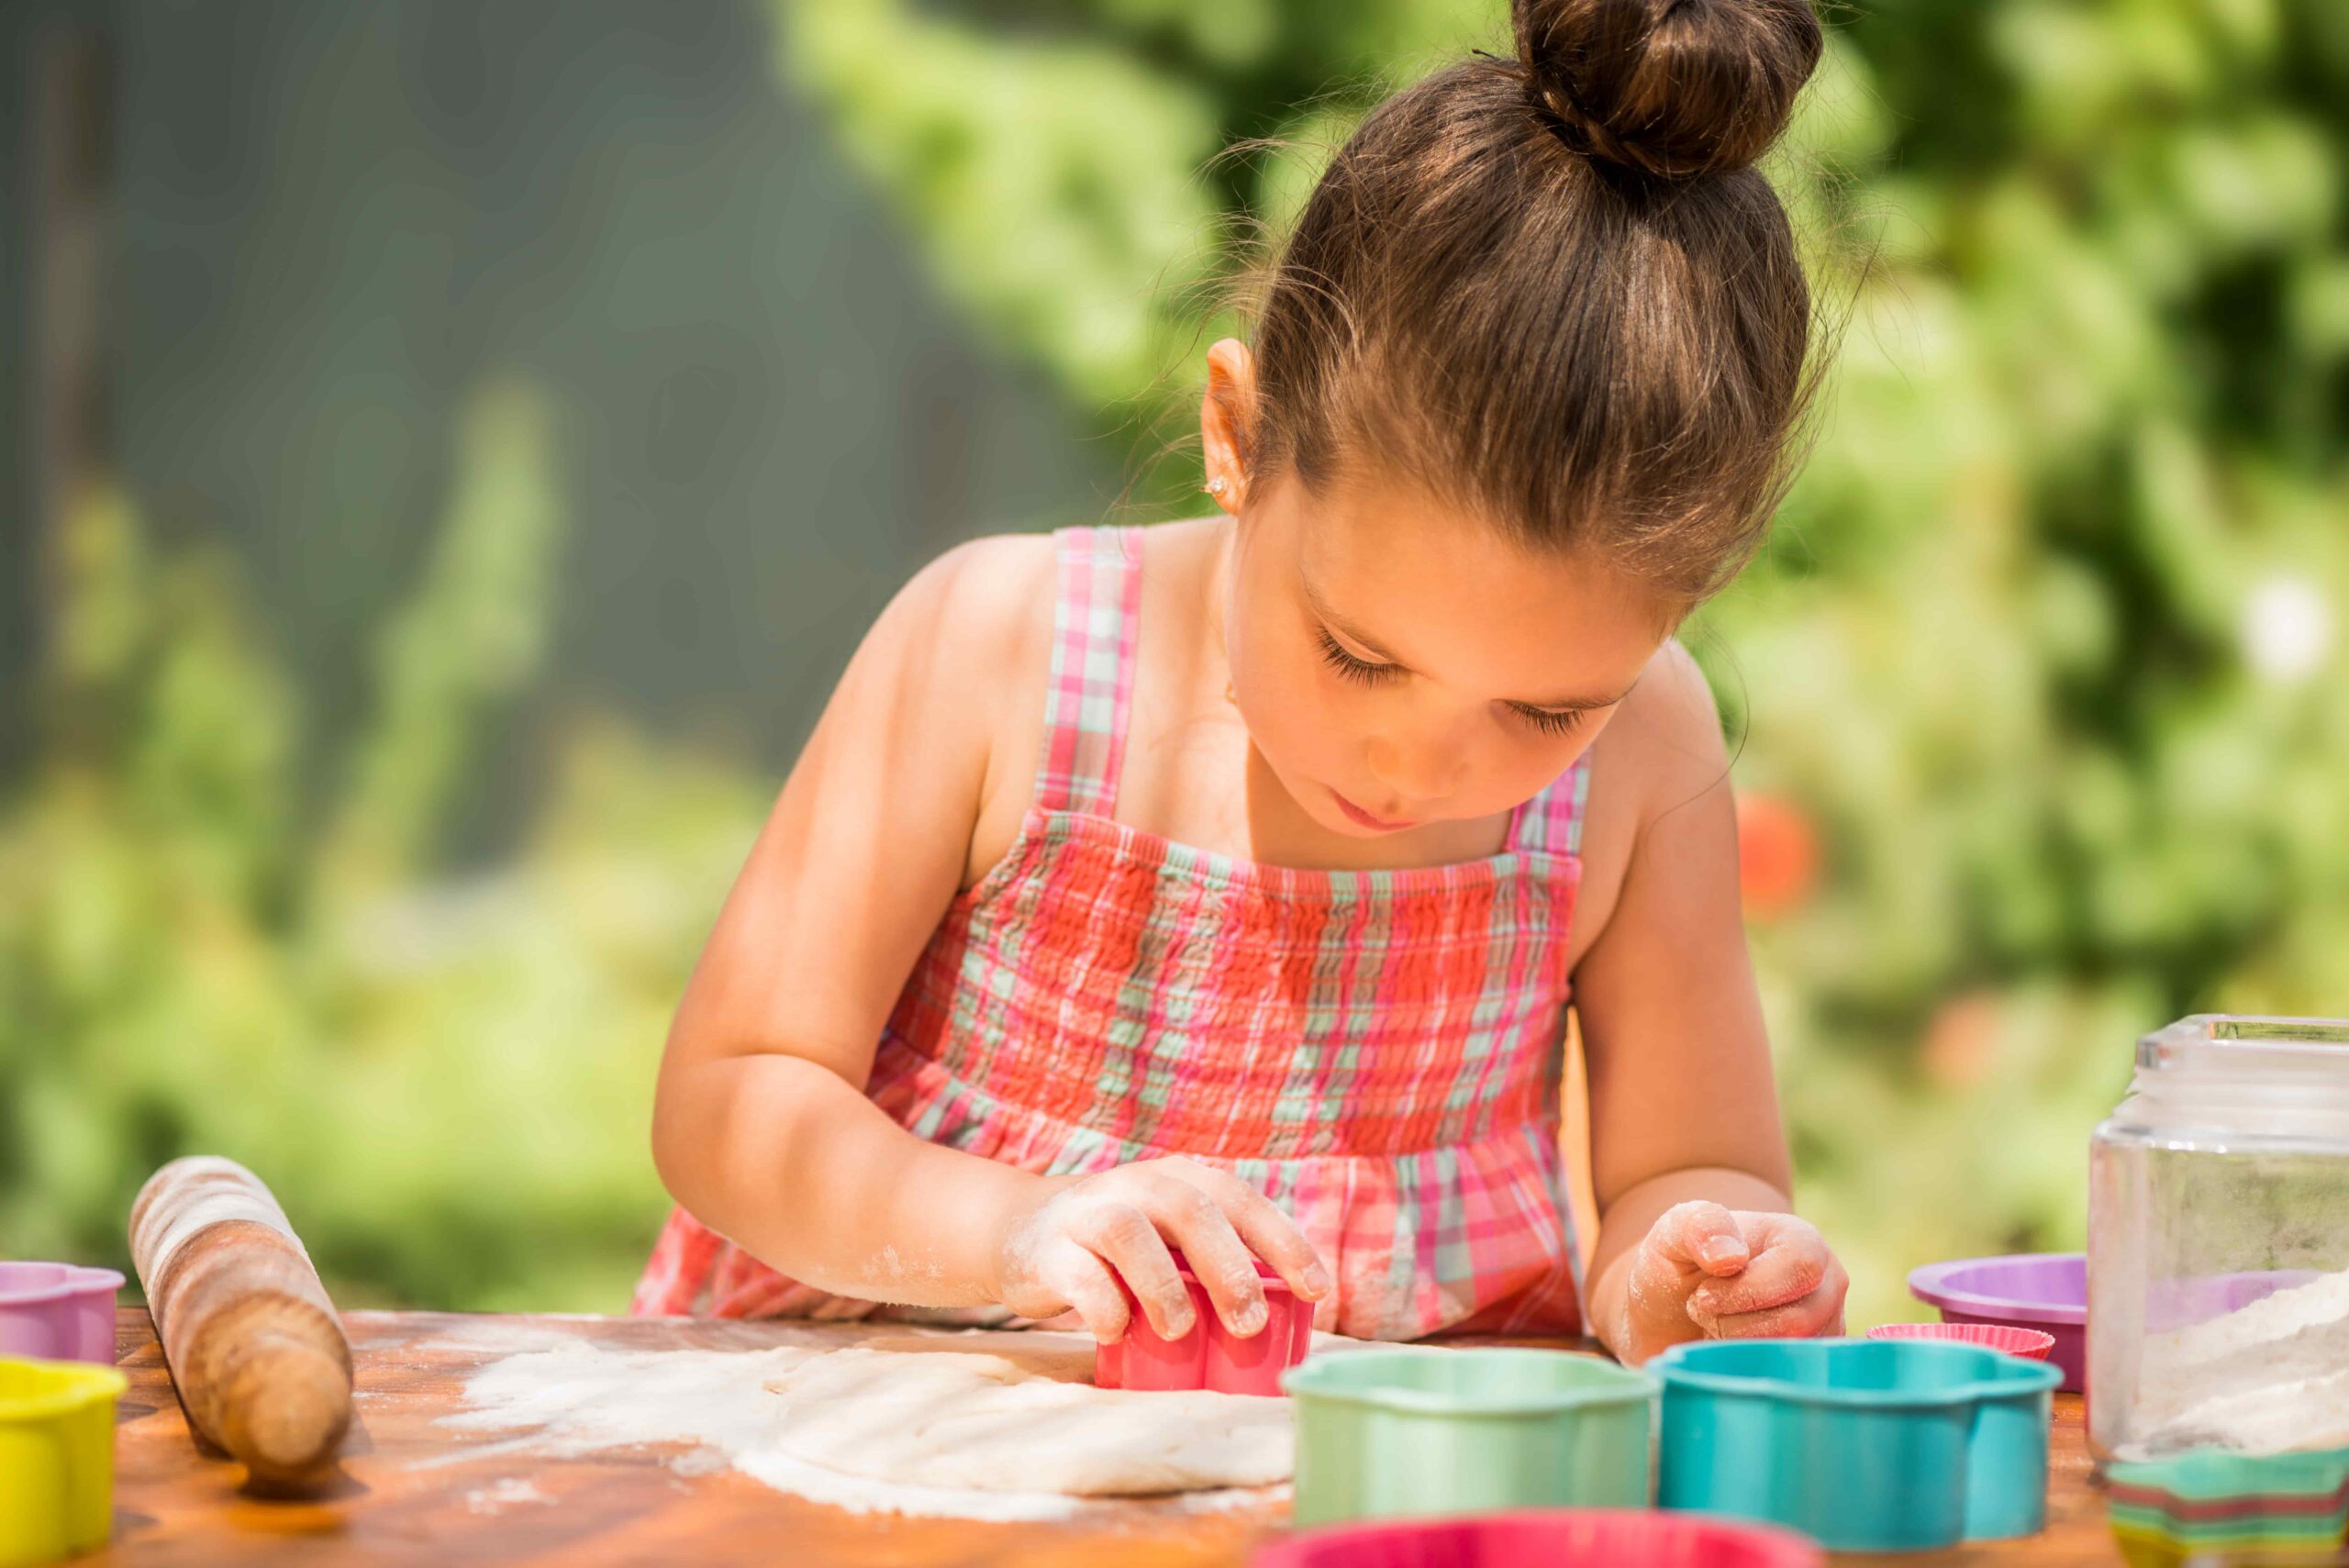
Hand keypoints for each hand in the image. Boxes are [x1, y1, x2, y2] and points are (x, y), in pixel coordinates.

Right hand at [989, 1158, 1330, 1343]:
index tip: (1318, 1290)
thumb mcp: (1168, 1241)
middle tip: (1250, 1324)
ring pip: (1131, 1233)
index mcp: (1179, 1181)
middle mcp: (1138, 1186)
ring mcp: (1090, 1212)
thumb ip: (1210, 1263)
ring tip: (1180, 1332)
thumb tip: (1284, 1325)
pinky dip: (1104, 1305)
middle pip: (1192, 1210)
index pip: (1242, 1201)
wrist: (1016, 1232)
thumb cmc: (1118, 1251)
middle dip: (1228, 1268)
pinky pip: (1080, 1274)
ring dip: (1163, 1286)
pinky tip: (1117, 1332)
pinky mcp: (1049, 1248)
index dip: (1284, 1242)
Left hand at [1615, 1201, 1845, 1363]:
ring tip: (1712, 1325)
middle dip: (1736, 1323)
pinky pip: (1791, 1377)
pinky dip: (1748, 1366)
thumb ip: (1700, 1226)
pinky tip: (1726, 1347)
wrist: (1671, 1312)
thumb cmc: (1681, 1264)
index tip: (1703, 1295)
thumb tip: (1730, 1257)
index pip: (1800, 1266)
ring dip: (1738, 1345)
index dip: (1749, 1288)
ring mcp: (1825, 1324)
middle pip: (1800, 1318)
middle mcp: (1826, 1282)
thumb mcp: (1675, 1232)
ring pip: (1793, 1352)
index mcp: (1801, 1238)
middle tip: (1701, 1311)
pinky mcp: (1814, 1360)